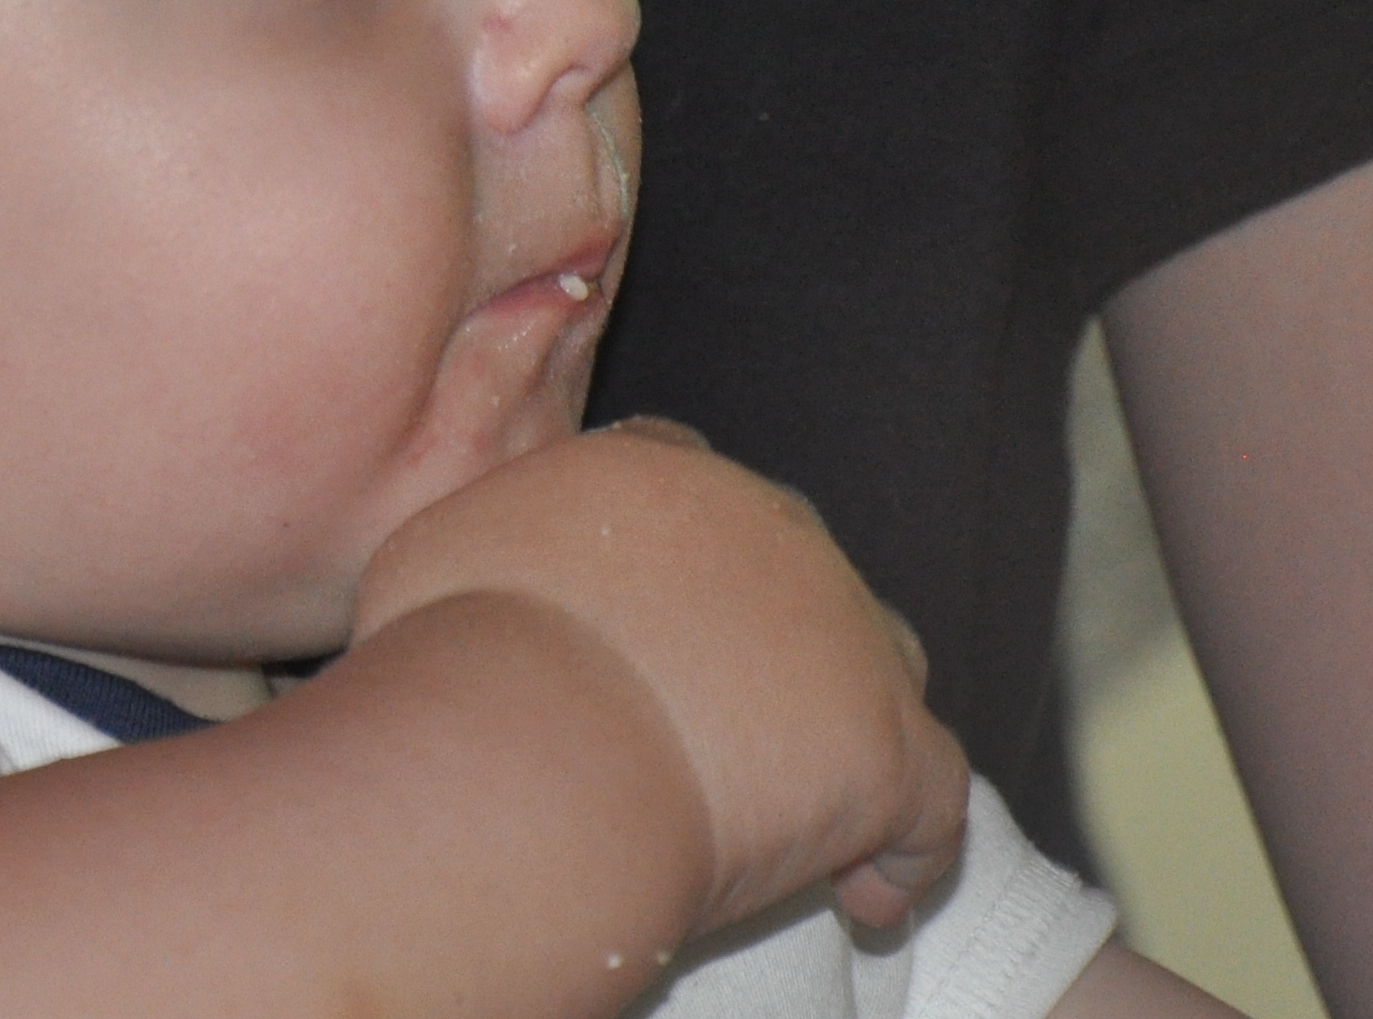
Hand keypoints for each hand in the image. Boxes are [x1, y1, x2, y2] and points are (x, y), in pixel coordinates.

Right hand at [350, 419, 967, 935]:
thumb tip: (486, 581)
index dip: (682, 555)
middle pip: (797, 568)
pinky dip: (905, 853)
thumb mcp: (439, 552)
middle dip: (771, 637)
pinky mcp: (888, 744)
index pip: (693, 481)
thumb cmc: (458, 650)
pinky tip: (865, 902)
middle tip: (721, 729)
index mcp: (660, 470)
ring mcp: (842, 630)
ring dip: (851, 726)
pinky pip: (933, 801)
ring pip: (885, 662)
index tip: (656, 615)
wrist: (536, 739)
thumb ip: (492, 550)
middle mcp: (768, 525)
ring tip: (813, 813)